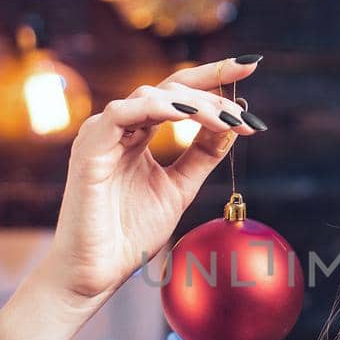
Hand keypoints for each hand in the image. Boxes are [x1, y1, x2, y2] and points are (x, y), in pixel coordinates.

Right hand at [39, 56, 265, 307]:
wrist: (96, 273)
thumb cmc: (130, 234)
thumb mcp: (179, 188)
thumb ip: (202, 155)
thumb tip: (234, 124)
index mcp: (137, 133)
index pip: (178, 93)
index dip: (213, 77)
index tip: (250, 65)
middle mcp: (118, 127)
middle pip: (169, 87)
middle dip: (213, 89)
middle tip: (245, 112)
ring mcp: (101, 134)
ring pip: (152, 95)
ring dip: (195, 103)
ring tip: (227, 120)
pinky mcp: (89, 147)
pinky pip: (124, 112)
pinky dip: (160, 109)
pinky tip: (189, 115)